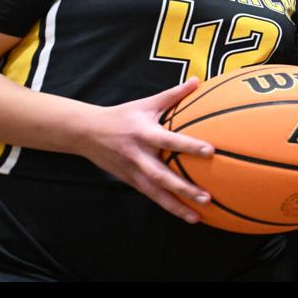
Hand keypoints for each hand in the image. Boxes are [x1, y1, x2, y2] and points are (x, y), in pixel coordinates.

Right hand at [74, 78, 214, 223]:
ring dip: (177, 206)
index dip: (189, 145)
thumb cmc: (122, 115)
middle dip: (184, 187)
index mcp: (143, 133)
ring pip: (156, 192)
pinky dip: (169, 207)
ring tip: (198, 217)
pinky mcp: (130, 181)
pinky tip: (188, 216)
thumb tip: (198, 80)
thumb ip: (173, 95)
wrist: (86, 132)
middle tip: (207, 197)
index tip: (211, 151)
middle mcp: (138, 155)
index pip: (170, 140)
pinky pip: (152, 196)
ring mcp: (133, 171)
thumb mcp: (146, 103)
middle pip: (162, 174)